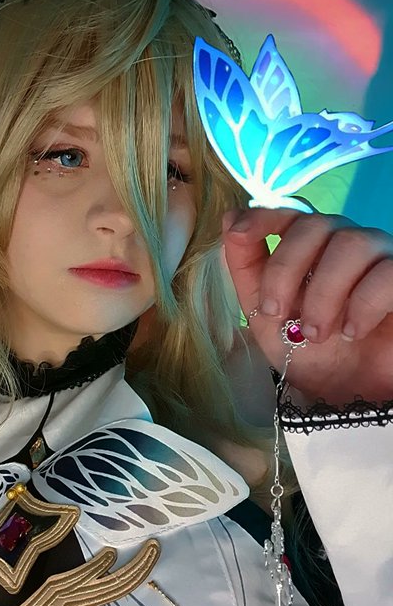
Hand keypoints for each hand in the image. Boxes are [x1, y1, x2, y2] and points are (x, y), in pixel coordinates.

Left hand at [222, 207, 392, 404]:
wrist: (347, 394)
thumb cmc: (306, 351)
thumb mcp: (264, 312)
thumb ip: (247, 266)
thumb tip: (229, 217)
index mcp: (312, 246)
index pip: (291, 211)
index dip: (264, 216)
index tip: (238, 235)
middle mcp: (347, 242)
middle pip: (315, 225)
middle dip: (285, 269)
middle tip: (277, 314)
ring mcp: (382, 258)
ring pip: (352, 244)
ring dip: (323, 293)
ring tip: (314, 333)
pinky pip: (389, 273)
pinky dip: (364, 303)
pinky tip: (352, 331)